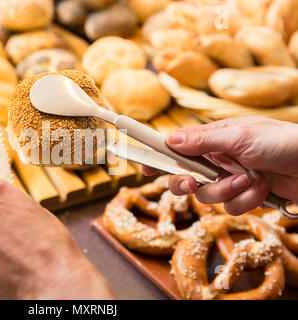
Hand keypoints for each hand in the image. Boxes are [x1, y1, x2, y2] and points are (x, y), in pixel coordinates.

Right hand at [143, 117, 297, 214]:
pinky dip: (247, 200)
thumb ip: (203, 140)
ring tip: (250, 180)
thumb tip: (169, 140)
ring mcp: (230, 180)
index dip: (158, 158)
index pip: (177, 148)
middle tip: (191, 183)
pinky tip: (264, 190)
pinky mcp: (245, 197)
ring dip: (228, 191)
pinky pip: (231, 208)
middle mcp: (217, 161)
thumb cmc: (282, 141)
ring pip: (207, 196)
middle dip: (187, 183)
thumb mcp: (240, 136)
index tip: (143, 168)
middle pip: (184, 177)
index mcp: (212, 140)